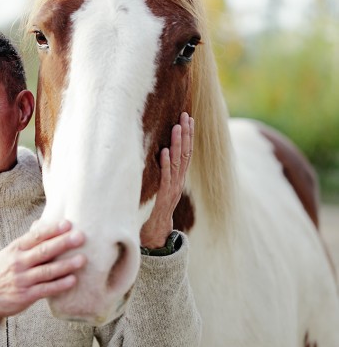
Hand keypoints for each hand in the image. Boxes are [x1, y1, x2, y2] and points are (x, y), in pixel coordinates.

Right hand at [0, 221, 85, 322]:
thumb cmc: (2, 270)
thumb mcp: (9, 252)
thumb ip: (27, 241)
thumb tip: (41, 223)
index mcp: (16, 248)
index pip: (36, 236)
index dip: (52, 229)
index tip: (68, 223)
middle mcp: (18, 262)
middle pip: (44, 251)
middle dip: (63, 243)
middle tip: (80, 237)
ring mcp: (22, 279)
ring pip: (47, 271)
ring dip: (66, 265)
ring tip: (82, 259)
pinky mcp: (26, 295)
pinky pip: (46, 289)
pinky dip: (60, 285)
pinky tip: (72, 280)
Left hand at [140, 112, 193, 248]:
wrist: (157, 231)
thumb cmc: (159, 207)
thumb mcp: (164, 186)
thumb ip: (166, 171)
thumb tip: (163, 151)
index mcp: (180, 177)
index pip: (188, 152)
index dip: (189, 135)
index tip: (189, 118)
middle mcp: (179, 180)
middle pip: (186, 154)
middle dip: (186, 134)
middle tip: (185, 115)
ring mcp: (173, 188)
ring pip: (178, 163)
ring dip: (177, 144)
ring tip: (176, 127)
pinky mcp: (165, 196)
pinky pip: (166, 178)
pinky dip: (166, 164)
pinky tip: (164, 151)